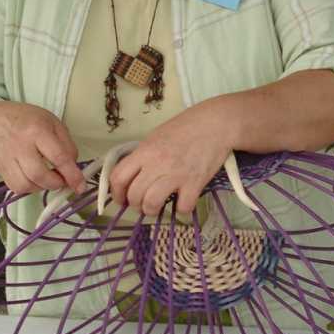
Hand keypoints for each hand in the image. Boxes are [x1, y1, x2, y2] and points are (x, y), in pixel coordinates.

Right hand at [0, 102, 84, 194]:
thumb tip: (74, 168)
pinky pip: (16, 188)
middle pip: (39, 175)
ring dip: (42, 187)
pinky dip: (30, 188)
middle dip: (56, 183)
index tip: (80, 186)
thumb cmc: (31, 121)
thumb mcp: (55, 124)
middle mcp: (20, 145)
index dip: (71, 175)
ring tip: (50, 178)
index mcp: (37, 130)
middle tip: (64, 180)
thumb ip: (68, 145)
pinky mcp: (0, 170)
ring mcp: (7, 159)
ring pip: (25, 185)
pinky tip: (36, 179)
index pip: (58, 157)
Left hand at [108, 101, 230, 216]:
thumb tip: (133, 175)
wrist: (216, 123)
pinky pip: (182, 207)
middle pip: (134, 195)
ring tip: (158, 207)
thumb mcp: (157, 136)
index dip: (116, 193)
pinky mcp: (195, 183)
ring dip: (152, 211)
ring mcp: (176, 174)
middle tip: (143, 204)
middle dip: (135, 205)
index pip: (118, 177)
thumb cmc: (187, 127)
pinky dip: (181, 210)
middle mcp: (157, 164)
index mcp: (145, 151)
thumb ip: (144, 155)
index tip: (122, 199)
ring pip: (151, 204)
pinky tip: (183, 202)